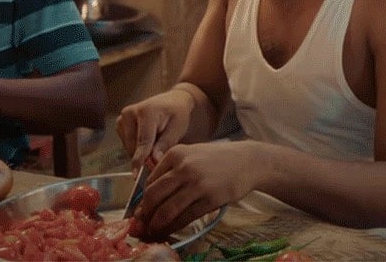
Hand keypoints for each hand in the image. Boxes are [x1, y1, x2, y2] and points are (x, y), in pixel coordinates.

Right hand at [116, 88, 193, 173]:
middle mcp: (130, 112)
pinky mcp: (120, 122)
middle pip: (133, 145)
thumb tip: (153, 162)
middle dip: (144, 156)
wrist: (172, 100)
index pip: (142, 140)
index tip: (137, 174)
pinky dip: (136, 146)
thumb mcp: (176, 129)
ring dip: (140, 151)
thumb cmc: (177, 114)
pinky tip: (148, 140)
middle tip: (159, 155)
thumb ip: (164, 145)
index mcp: (147, 111)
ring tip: (155, 142)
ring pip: (128, 146)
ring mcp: (123, 117)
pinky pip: (126, 143)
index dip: (140, 159)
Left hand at [135, 141, 257, 238]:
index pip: (149, 181)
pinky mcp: (210, 199)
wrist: (247, 161)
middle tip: (141, 226)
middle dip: (144, 215)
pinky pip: (185, 217)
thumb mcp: (191, 154)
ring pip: (167, 210)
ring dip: (156, 225)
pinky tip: (169, 231)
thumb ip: (171, 170)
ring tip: (152, 232)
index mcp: (175, 153)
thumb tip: (149, 196)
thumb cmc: (217, 159)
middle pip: (154, 196)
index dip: (141, 200)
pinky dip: (174, 228)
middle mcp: (184, 167)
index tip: (138, 212)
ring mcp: (197, 184)